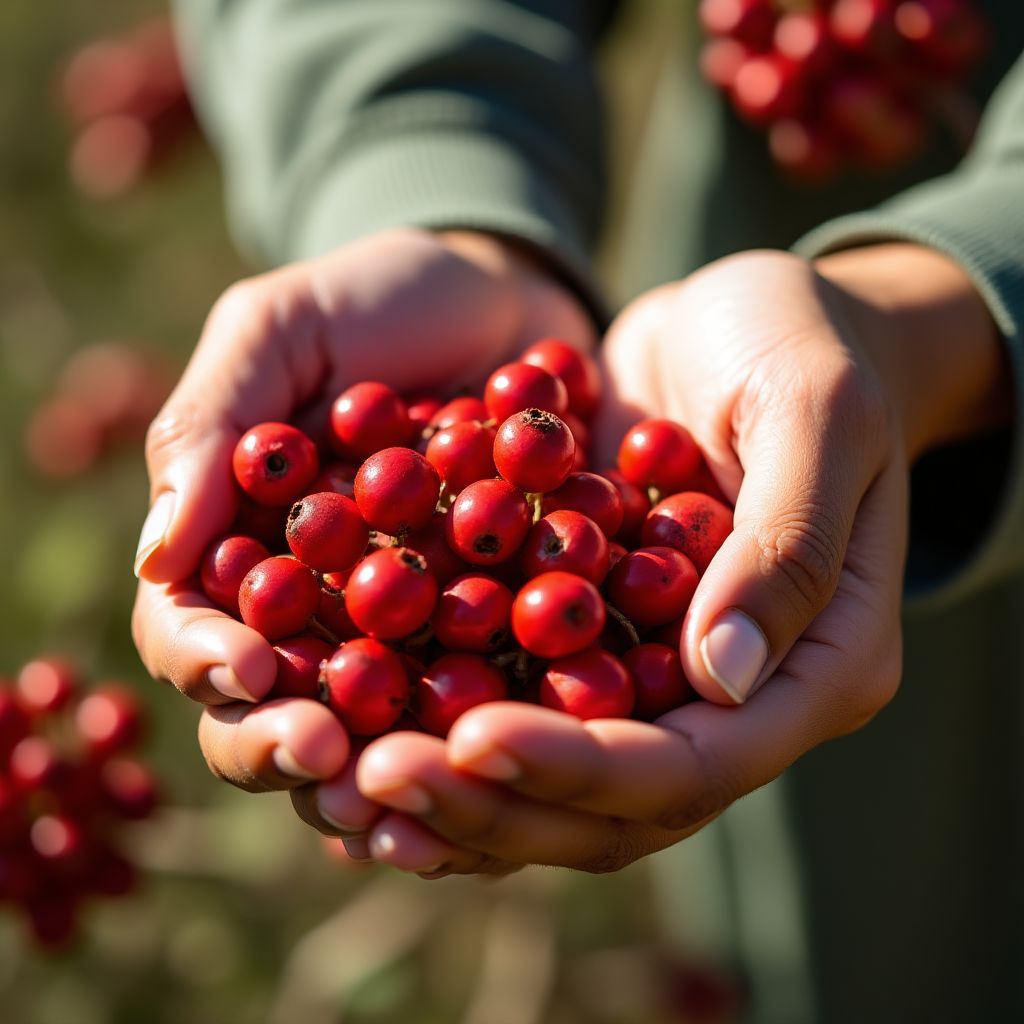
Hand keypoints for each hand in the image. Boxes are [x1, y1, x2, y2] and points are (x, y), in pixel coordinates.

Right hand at [131, 228, 595, 833]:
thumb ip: (210, 424)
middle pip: (277, 707)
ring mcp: (412, 633)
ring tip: (405, 799)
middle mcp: (320, 611)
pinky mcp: (504, 634)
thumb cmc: (385, 300)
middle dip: (289, 743)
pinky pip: (489, 705)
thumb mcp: (286, 328)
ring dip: (384, 773)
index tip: (251, 669)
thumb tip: (153, 557)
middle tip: (327, 759)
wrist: (513, 300)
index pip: (194, 627)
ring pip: (376, 732)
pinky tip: (503, 775)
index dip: (208, 659)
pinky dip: (490, 743)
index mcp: (245, 549)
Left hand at [352, 245, 1004, 874]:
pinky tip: (358, 741)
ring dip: (456, 794)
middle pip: (615, 802)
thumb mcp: (814, 412)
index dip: (584, 768)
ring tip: (348, 786)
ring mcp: (655, 675)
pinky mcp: (590, 638)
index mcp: (816, 667)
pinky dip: (443, 731)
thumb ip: (783, 543)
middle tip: (374, 779)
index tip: (469, 740)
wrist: (737, 323)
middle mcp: (733, 697)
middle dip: (496, 799)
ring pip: (556, 781)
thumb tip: (718, 678)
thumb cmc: (798, 344)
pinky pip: (519, 706)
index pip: (699, 761)